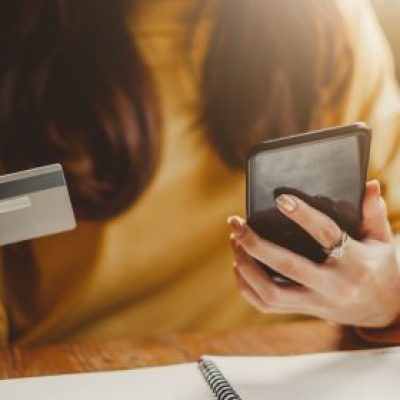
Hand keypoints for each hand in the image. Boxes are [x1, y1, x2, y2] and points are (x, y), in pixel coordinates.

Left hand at [228, 181, 399, 327]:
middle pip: (287, 266)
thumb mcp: (382, 240)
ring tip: (235, 241)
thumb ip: (374, 213)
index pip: (326, 235)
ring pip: (270, 292)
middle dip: (255, 244)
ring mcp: (316, 302)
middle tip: (236, 223)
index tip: (280, 198)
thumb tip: (369, 184)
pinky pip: (267, 305)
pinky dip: (247, 287)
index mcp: (355, 262)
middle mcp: (333, 286)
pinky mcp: (303, 311)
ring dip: (246, 266)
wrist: (383, 310)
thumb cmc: (379, 268)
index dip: (303, 216)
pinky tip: (239, 266)